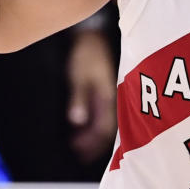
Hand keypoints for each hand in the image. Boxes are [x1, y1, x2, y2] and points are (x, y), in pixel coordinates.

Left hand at [65, 29, 116, 164]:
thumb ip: (79, 98)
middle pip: (106, 129)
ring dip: (92, 135)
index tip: (78, 152)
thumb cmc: (87, 53)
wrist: (95, 33)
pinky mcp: (106, 90)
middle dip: (93, 144)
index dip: (91, 142)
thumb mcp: (80, 75)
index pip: (103, 128)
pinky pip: (102, 113)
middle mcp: (113, 99)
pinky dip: (93, 123)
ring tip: (79, 146)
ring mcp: (111, 95)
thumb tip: (77, 121)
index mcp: (109, 97)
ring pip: (105, 122)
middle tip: (78, 155)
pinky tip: (83, 126)